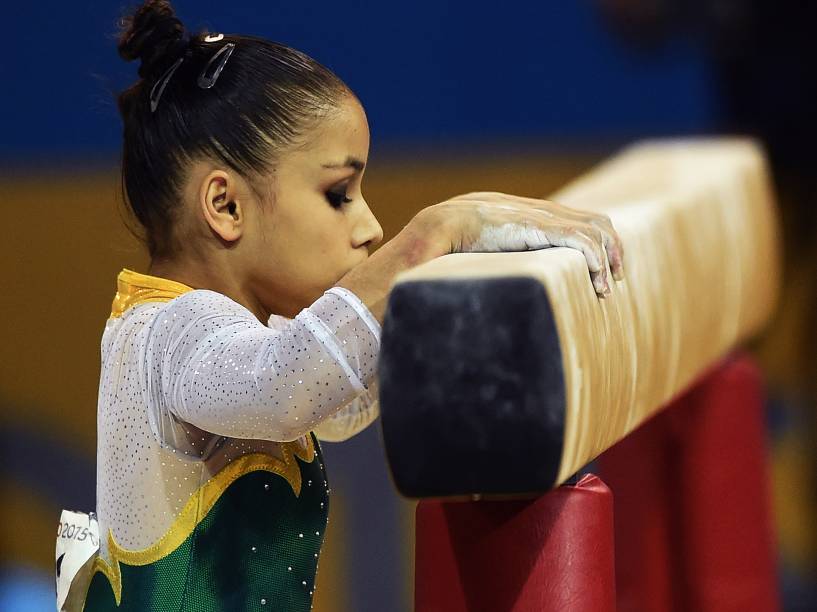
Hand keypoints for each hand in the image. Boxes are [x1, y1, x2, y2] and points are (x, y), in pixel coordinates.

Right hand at [420, 191, 624, 295]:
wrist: (436, 227)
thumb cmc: (448, 244)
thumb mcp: (481, 248)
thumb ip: (498, 255)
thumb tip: (495, 287)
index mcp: (527, 213)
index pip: (578, 219)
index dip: (596, 244)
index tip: (601, 273)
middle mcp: (539, 210)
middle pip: (595, 222)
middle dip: (612, 251)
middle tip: (613, 281)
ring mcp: (539, 216)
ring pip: (595, 231)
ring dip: (607, 261)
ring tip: (604, 289)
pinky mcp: (538, 227)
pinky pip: (581, 240)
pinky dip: (595, 262)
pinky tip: (596, 284)